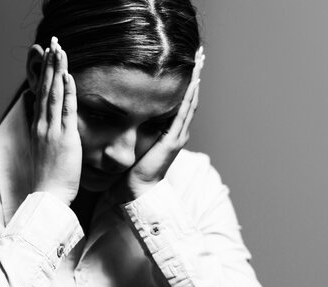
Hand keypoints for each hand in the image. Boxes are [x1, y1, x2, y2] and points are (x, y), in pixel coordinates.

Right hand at [31, 37, 81, 205]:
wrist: (48, 196)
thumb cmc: (49, 179)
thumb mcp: (45, 152)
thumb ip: (47, 135)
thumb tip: (48, 124)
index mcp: (38, 128)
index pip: (42, 94)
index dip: (45, 74)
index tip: (48, 56)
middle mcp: (42, 125)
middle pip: (46, 88)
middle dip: (49, 64)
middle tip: (53, 42)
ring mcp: (52, 130)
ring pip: (54, 94)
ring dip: (57, 70)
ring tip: (59, 49)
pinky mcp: (64, 138)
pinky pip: (66, 110)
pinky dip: (66, 91)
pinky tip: (67, 75)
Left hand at [121, 47, 204, 199]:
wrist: (137, 190)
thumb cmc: (133, 171)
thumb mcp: (137, 143)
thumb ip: (137, 128)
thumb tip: (126, 112)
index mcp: (171, 132)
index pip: (182, 101)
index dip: (187, 82)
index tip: (190, 63)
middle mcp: (179, 132)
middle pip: (191, 97)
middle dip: (196, 75)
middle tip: (201, 54)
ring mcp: (178, 136)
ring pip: (190, 102)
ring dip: (196, 81)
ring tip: (201, 61)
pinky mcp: (173, 140)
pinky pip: (183, 113)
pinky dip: (189, 97)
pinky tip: (193, 82)